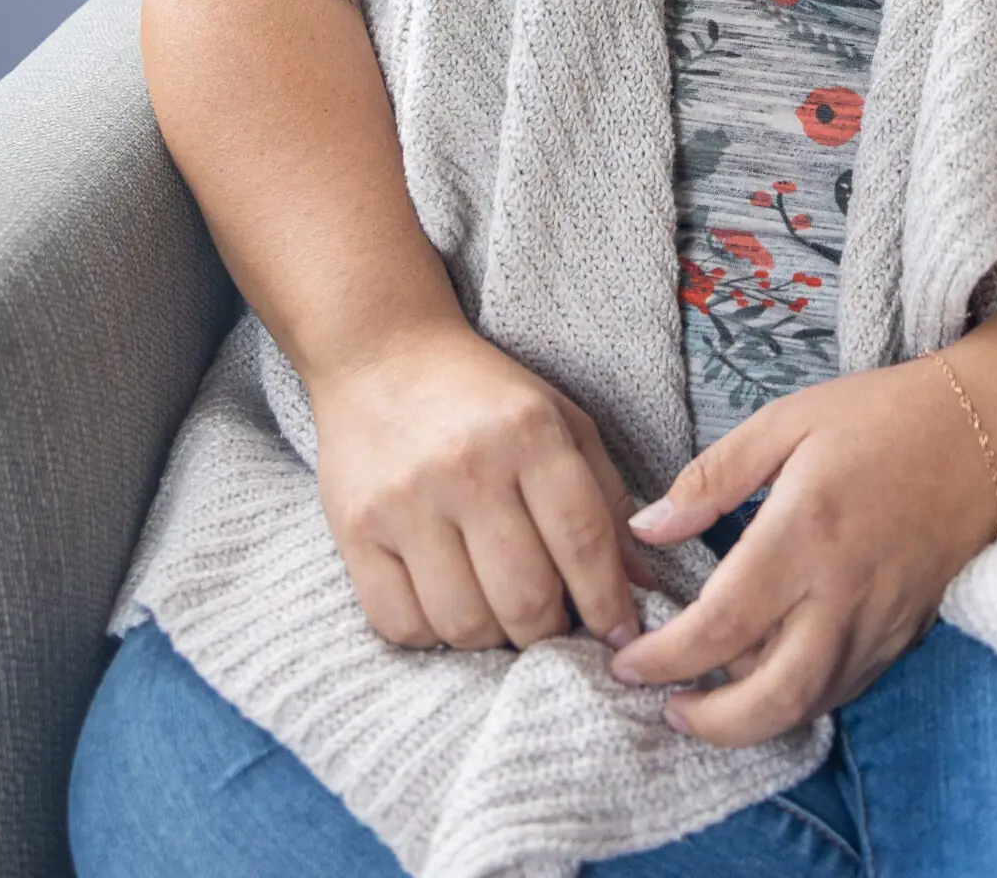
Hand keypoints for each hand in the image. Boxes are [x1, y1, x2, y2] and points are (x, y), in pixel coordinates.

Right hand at [311, 316, 653, 651]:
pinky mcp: (354, 530)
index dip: (609, 603)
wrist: (382, 356)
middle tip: (555, 627)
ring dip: (494, 640)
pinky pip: (401, 624)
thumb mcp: (561, 421)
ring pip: (465, 622)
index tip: (620, 636)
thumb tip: (642, 588)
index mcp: (530, 433)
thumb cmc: (484, 397)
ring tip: (503, 618)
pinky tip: (449, 609)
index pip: (583, 541)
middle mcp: (468, 467)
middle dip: (551, 632)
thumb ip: (606, 498)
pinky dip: (434, 636)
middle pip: (525, 596)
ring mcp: (406, 502)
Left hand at [608, 358, 996, 744]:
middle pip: (769, 701)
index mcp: (804, 534)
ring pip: (808, 707)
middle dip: (708, 724)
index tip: (625, 662)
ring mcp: (879, 623)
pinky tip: (769, 676)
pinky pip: (843, 690)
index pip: (719, 627)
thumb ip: (712, 477)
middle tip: (665, 708)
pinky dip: (798, 700)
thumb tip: (647, 528)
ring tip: (706, 699)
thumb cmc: (883, 416)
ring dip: (750, 721)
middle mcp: (843, 594)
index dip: (663, 658)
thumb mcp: (787, 421)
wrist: (986, 432)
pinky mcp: (904, 635)